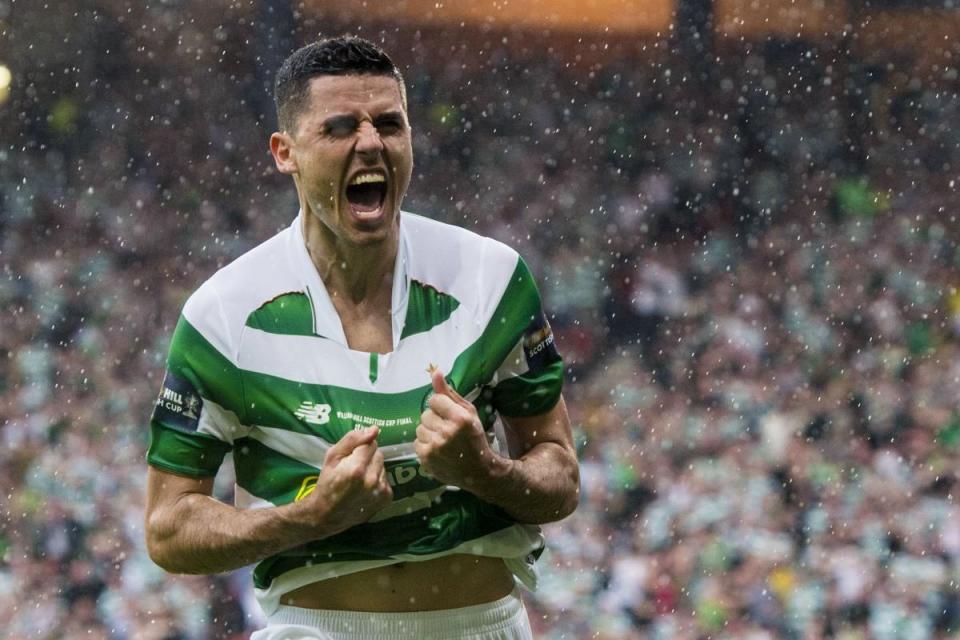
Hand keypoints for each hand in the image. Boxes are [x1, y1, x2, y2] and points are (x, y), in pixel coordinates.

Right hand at [297, 426, 392, 535]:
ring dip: (373, 469)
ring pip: (383, 466)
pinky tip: (365, 488)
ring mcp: (381, 490)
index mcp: (357, 468)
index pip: (371, 443)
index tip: (350, 457)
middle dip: (367, 457)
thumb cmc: (327, 483)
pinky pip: (386, 479)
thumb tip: (374, 429)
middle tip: (353, 468)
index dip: (360, 448)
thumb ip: (353, 439)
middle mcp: (372, 479)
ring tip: (359, 480)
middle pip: (379, 454)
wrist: (328, 515)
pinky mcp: (387, 498)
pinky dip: (378, 480)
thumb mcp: (332, 457)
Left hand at [415, 369, 499, 489]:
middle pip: (425, 414)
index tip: (450, 415)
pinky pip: (416, 442)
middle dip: (435, 420)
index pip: (434, 399)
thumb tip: (434, 372)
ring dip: (429, 432)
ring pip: (419, 428)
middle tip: (447, 430)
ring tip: (442, 441)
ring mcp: (435, 446)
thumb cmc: (474, 438)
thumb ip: (449, 393)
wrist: (478, 471)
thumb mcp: (468, 412)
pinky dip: (425, 445)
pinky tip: (437, 450)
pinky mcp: (426, 459)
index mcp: (459, 418)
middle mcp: (446, 431)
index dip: (441, 406)